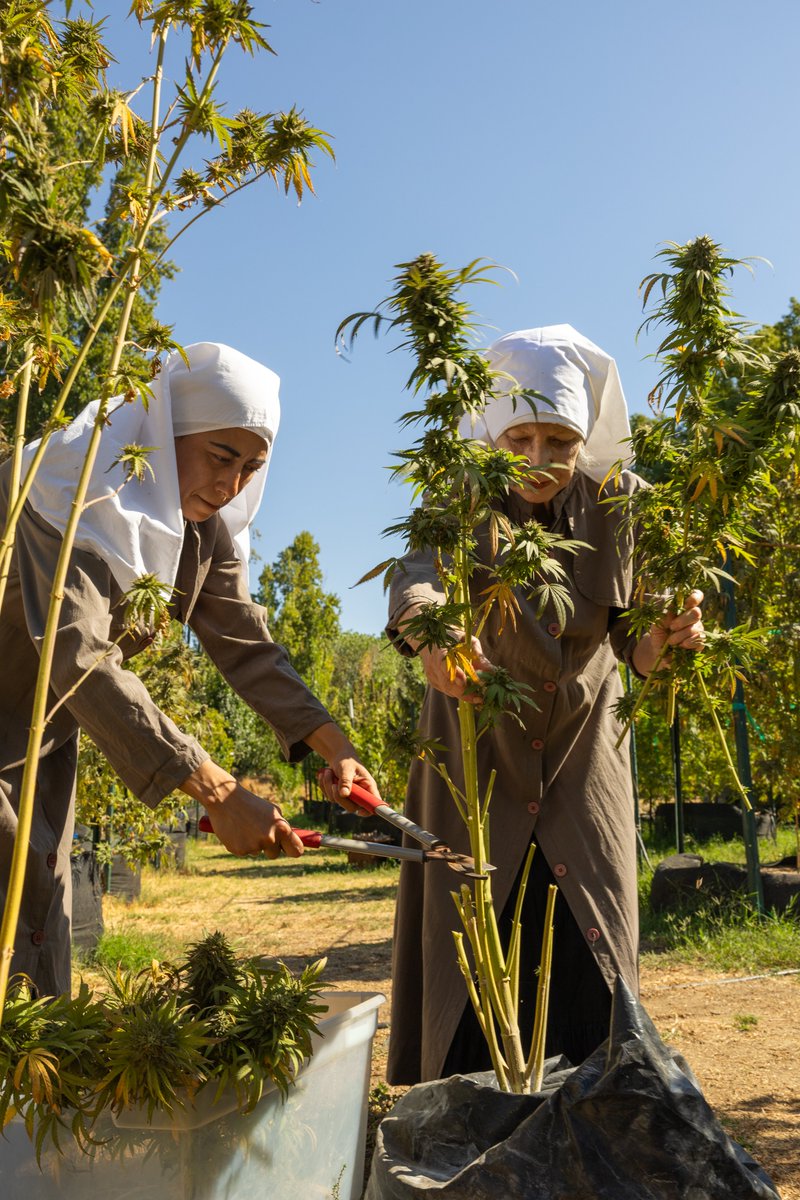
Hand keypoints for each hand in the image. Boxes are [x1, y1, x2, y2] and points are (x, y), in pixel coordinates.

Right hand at [180, 760, 302, 857]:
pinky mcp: (239, 851)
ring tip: (244, 826)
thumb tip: (291, 842)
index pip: (296, 850)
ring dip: (253, 843)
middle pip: (274, 854)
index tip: (292, 850)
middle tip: (259, 832)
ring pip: (257, 851)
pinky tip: (236, 830)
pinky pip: (244, 852)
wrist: (225, 799)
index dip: (295, 850)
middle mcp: (270, 839)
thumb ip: (281, 828)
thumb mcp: (272, 812)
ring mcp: (254, 846)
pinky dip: (241, 843)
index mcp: (281, 828)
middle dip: (269, 847)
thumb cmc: (252, 804)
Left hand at [305, 722, 381, 813]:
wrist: (338, 757)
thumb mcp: (346, 768)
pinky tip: (325, 775)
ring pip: (337, 801)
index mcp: (368, 786)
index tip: (360, 811)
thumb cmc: (346, 761)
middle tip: (332, 784)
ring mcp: (349, 796)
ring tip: (328, 772)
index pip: (374, 803)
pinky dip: (324, 785)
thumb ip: (346, 781)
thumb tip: (344, 794)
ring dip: (328, 786)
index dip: (369, 810)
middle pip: (352, 807)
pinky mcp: (338, 796)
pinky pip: (329, 796)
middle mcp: (360, 794)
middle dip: (339, 797)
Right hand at [418, 635, 492, 702]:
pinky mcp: (433, 681)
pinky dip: (458, 692)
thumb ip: (478, 655)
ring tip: (478, 697)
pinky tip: (468, 690)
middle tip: (479, 698)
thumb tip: (492, 671)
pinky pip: (446, 690)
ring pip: (447, 689)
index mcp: (440, 650)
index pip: (444, 664)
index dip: (454, 674)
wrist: (431, 638)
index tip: (464, 682)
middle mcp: (433, 664)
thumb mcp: (468, 640)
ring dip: (463, 694)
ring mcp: (431, 674)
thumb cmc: (454, 637)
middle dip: (463, 692)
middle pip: (447, 682)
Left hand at [632, 589, 705, 675]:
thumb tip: (672, 614)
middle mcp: (693, 617)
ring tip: (670, 641)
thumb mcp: (657, 624)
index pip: (695, 597)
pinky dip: (688, 644)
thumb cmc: (659, 633)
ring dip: (681, 635)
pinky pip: (699, 641)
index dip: (695, 596)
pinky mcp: (700, 642)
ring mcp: (698, 629)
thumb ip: (664, 617)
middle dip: (683, 620)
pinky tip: (680, 646)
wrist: (659, 652)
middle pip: (696, 613)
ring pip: (696, 629)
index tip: (687, 603)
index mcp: (683, 608)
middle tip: (672, 627)